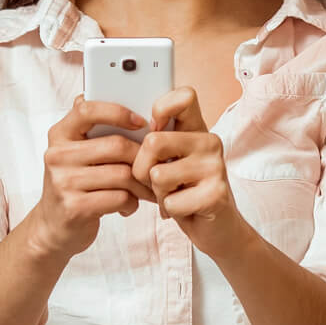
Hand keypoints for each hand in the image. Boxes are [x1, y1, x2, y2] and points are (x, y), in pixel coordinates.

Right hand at [24, 97, 156, 262]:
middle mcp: (57, 155)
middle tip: (155, 166)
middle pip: (116, 145)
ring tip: (146, 190)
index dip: (118, 112)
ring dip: (141, 185)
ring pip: (122, 174)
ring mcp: (64, 182)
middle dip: (142, 158)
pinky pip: (120, 198)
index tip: (141, 122)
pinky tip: (127, 205)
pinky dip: (131, 203)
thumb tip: (128, 100)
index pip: (87, 109)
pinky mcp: (75, 207)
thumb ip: (94, 129)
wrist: (52, 227)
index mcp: (60, 135)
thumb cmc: (74, 185)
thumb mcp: (75, 153)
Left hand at [132, 87, 250, 259]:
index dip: (161, 109)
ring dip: (157, 193)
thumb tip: (108, 122)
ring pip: (158, 175)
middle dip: (142, 169)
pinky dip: (170, 211)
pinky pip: (170, 202)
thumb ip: (152, 141)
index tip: (153, 129)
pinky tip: (185, 209)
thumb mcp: (168, 160)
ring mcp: (215, 167)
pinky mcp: (217, 194)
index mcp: (196, 128)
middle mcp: (209, 141)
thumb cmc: (184, 190)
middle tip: (155, 181)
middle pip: (153, 142)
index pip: (184, 96)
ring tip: (174, 195)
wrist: (217, 228)